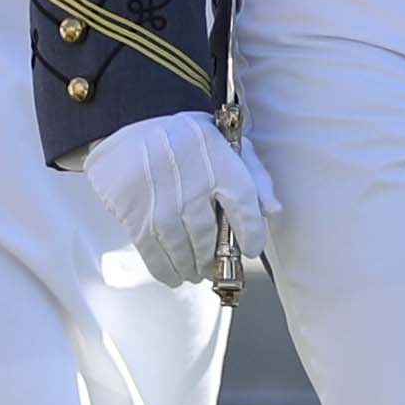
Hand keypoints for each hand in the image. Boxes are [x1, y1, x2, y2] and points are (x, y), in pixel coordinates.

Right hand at [83, 109, 277, 278]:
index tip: (251, 249)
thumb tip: (272, 210)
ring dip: (190, 269)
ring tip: (194, 272)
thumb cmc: (188, 142)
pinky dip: (165, 270)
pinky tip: (173, 275)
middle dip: (213, 260)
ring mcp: (161, 200)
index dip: (251, 233)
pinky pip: (153, 253)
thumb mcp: (226, 146)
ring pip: (182, 251)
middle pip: (209, 238)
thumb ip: (255, 176)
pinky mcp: (135, 213)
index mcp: (219, 160)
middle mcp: (191, 181)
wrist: (131, 128)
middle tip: (215, 267)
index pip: (244, 205)